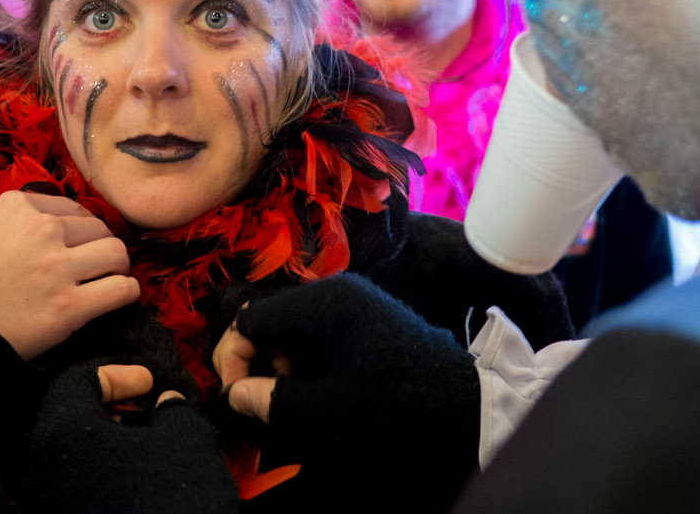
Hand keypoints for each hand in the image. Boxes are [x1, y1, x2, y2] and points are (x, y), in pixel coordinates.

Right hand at [0, 191, 138, 359]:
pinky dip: (126, 293)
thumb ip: (20, 223)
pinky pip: (121, 289)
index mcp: (19, 207)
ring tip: (109, 280)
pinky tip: (119, 298)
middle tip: (95, 267)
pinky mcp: (69, 306)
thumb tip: (59, 226)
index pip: (73, 209)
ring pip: (117, 254)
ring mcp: (58, 267)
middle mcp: (43, 230)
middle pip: (99, 229)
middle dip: (100, 248)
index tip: (77, 247)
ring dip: (117, 268)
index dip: (80, 231)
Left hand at [26, 361, 237, 513]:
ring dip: (113, 440)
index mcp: (62, 432)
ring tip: (153, 443)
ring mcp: (51, 500)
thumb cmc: (170, 494)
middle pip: (72, 417)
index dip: (117, 375)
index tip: (149, 382)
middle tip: (151, 408)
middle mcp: (43, 466)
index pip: (76, 382)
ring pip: (76, 453)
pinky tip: (142, 474)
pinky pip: (80, 482)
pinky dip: (107, 469)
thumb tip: (167, 402)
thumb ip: (172, 409)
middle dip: (114, 408)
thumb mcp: (184, 438)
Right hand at [214, 273, 480, 505]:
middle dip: (255, 360)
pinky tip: (314, 390)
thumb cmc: (400, 403)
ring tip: (292, 399)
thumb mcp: (333, 408)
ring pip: (288, 330)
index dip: (233, 357)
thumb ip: (276, 400)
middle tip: (264, 400)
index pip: (251, 318)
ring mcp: (349, 304)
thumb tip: (234, 395)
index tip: (236, 396)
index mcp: (325, 302)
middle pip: (268, 320)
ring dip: (278, 364)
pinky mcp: (361, 320)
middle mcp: (333, 292)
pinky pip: (312, 334)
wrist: (466, 406)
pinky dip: (301, 361)